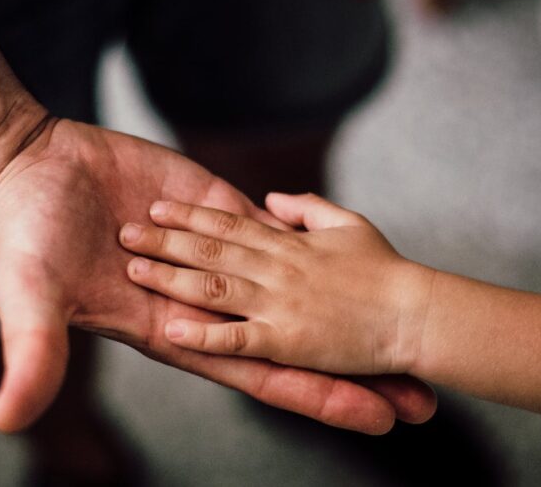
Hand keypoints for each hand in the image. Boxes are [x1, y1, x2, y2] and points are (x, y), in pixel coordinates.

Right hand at [0, 121, 436, 433]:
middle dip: (353, 371)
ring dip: (347, 308)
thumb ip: (32, 356)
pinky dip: (312, 240)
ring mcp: (215, 254)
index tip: (376, 419)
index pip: (262, 374)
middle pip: (296, 342)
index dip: (318, 398)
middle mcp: (206, 302)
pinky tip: (358, 254)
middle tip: (420, 399)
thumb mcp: (29, 301)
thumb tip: (8, 421)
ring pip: (296, 286)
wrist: (26, 171)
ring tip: (405, 326)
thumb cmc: (23, 242)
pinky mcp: (214, 206)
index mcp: (175, 332)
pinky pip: (274, 229)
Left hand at [118, 193, 435, 375]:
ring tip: (133, 269)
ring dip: (170, 277)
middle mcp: (277, 269)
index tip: (158, 207)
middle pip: (210, 250)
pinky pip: (236, 338)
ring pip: (213, 286)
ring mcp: (279, 305)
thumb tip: (272, 199)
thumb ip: (307, 209)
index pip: (229, 224)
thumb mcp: (348, 224)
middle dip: (164, 240)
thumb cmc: (388, 271)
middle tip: (125, 232)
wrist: (416, 314)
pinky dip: (203, 334)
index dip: (190, 215)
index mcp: (290, 244)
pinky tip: (171, 329)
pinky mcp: (286, 341)